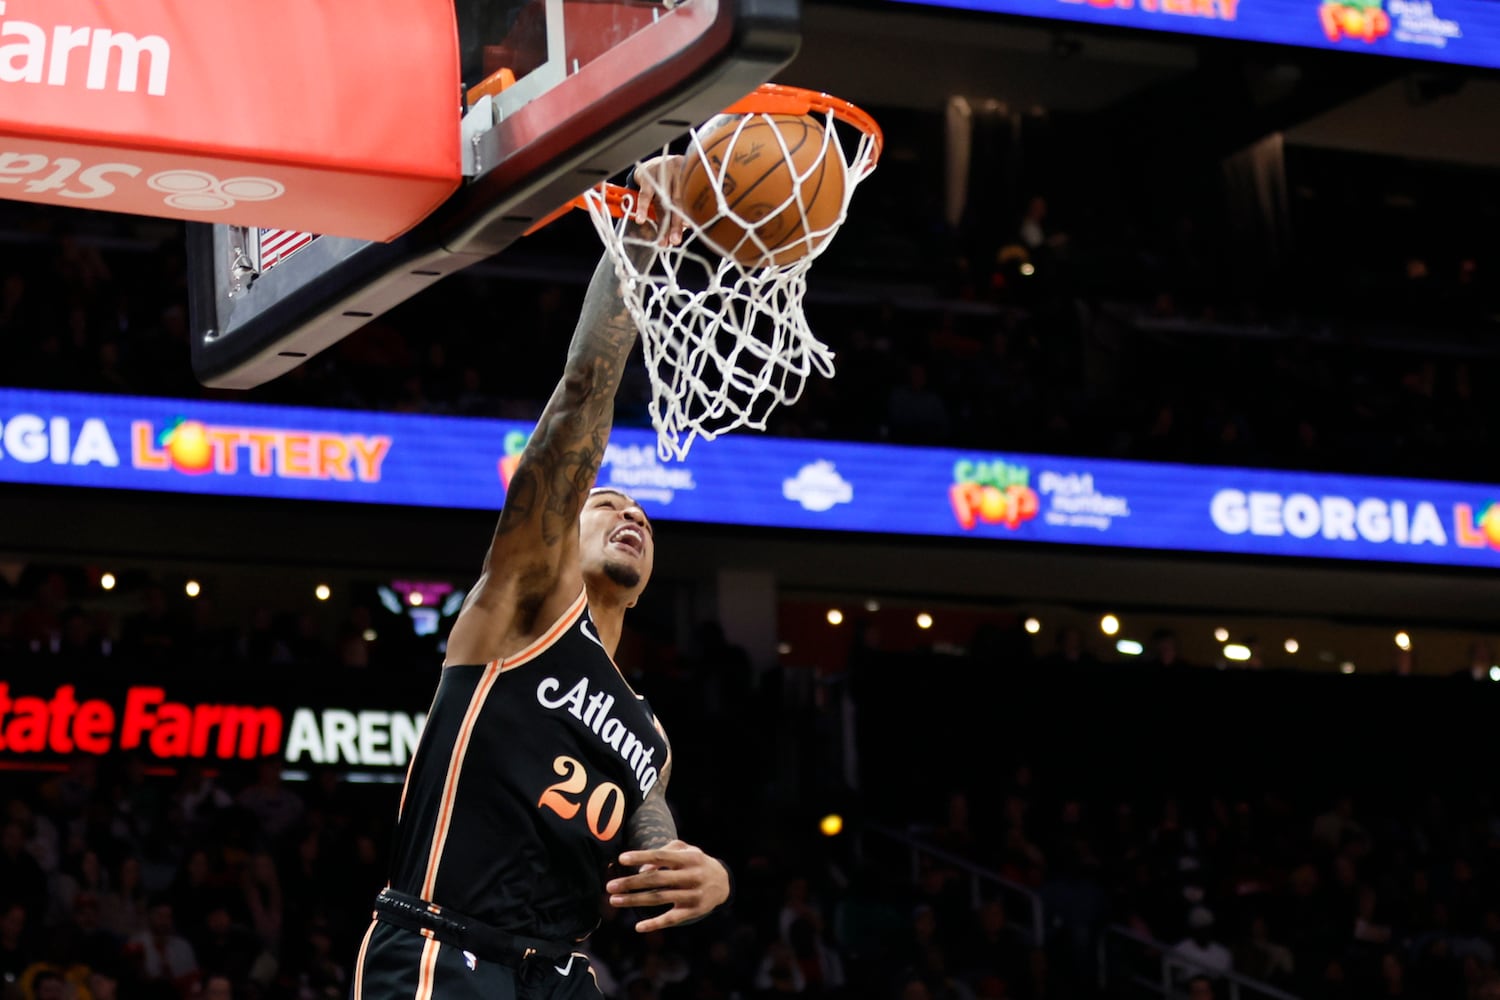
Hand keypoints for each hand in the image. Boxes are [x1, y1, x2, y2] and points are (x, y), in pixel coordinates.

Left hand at [607, 840, 729, 931]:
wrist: (724, 882)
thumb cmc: (696, 862)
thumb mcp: (686, 851)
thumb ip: (665, 853)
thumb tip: (643, 869)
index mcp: (689, 858)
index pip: (661, 856)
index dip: (641, 857)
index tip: (621, 859)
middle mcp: (691, 876)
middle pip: (656, 879)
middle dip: (631, 883)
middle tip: (610, 886)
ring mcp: (692, 895)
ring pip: (659, 899)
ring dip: (634, 900)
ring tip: (614, 900)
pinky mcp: (693, 912)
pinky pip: (671, 919)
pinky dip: (655, 924)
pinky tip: (638, 927)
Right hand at [629, 154, 686, 246]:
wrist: (650, 163)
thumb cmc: (668, 180)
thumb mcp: (677, 188)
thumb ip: (681, 206)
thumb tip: (687, 227)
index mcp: (689, 175)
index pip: (689, 199)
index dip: (689, 215)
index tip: (689, 229)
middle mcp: (678, 171)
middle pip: (677, 201)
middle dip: (675, 223)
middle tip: (675, 240)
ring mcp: (662, 171)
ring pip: (662, 200)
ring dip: (661, 222)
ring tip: (661, 239)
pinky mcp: (648, 173)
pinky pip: (645, 194)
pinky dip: (643, 208)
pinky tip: (641, 219)